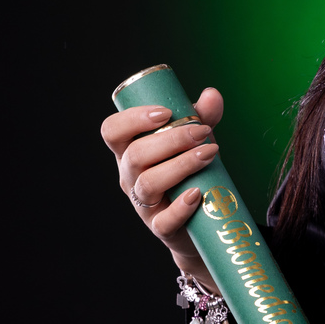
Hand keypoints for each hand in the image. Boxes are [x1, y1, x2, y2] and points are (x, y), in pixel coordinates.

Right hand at [100, 87, 224, 291]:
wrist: (202, 221)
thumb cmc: (190, 172)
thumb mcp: (193, 142)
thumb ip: (202, 118)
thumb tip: (212, 95)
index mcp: (130, 151)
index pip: (112, 131)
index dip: (132, 119)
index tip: (165, 112)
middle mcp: (130, 177)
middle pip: (135, 155)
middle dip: (170, 139)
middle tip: (202, 132)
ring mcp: (143, 205)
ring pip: (148, 183)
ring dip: (180, 165)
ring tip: (210, 154)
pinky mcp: (161, 228)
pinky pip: (164, 221)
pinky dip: (180, 207)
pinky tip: (197, 193)